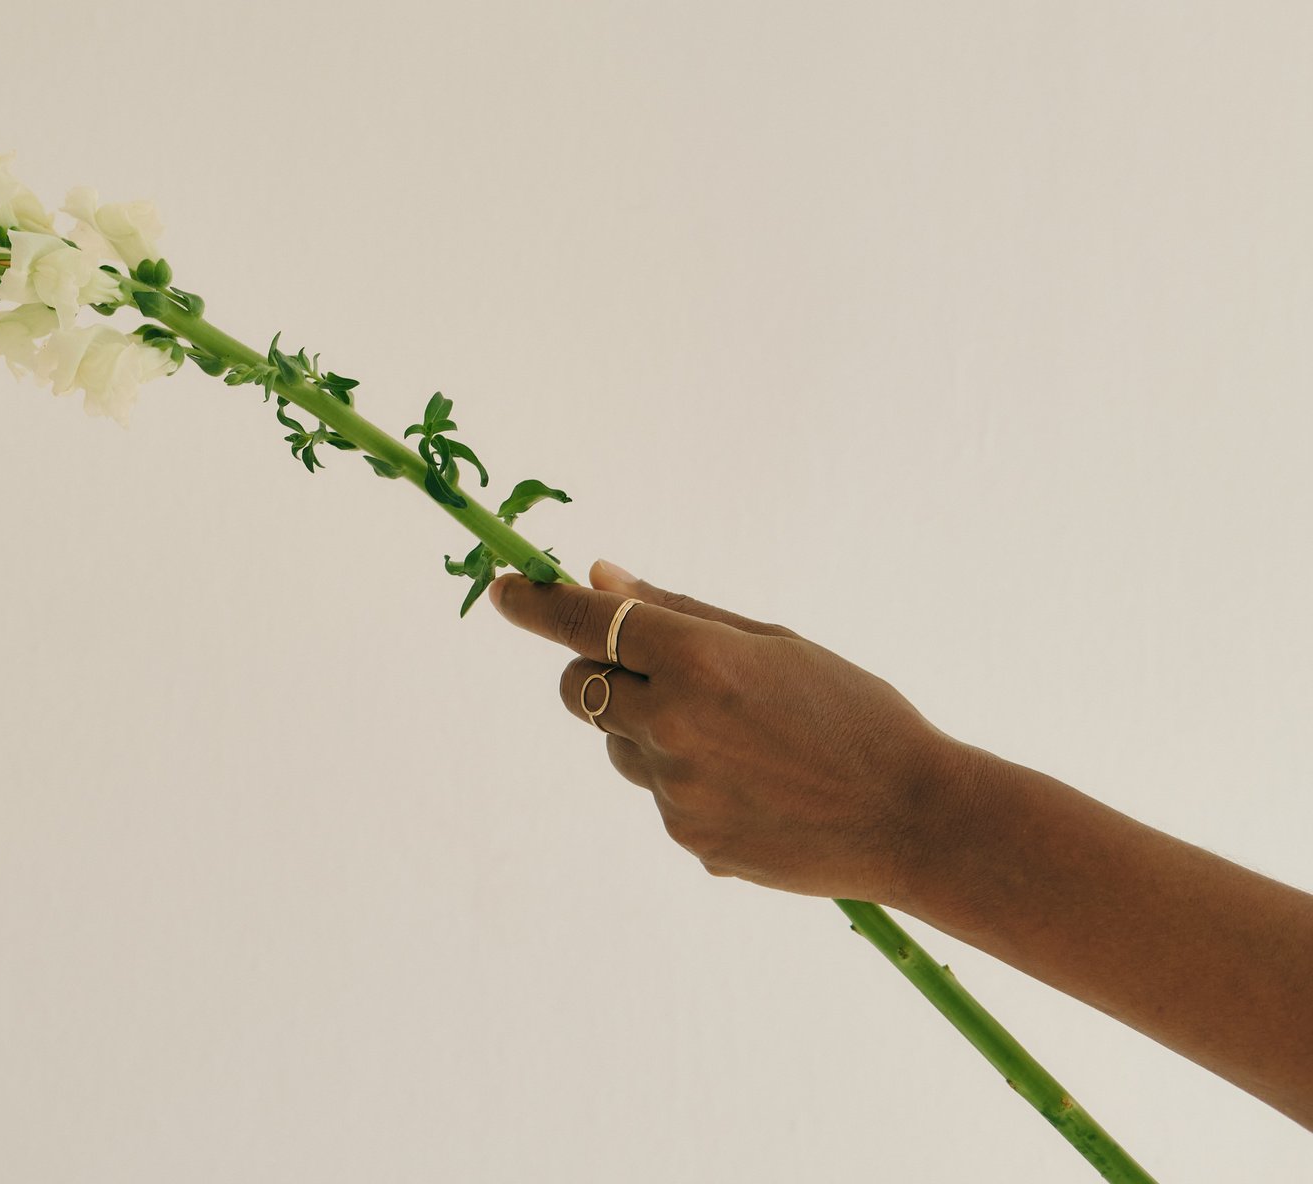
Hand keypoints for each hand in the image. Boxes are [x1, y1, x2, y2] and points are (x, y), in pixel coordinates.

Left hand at [487, 560, 985, 908]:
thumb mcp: (772, 644)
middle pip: (580, 688)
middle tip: (653, 673)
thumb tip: (600, 575)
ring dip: (649, 732)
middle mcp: (673, 726)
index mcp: (698, 663)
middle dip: (597, 672)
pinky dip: (687, 782)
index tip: (503, 589)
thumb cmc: (852, 713)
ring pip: (619, 747)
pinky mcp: (688, 841)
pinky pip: (659, 795)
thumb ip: (677, 612)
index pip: (588, 623)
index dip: (537, 605)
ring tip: (738, 743)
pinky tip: (753, 787)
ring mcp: (675, 792)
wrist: (914, 818)